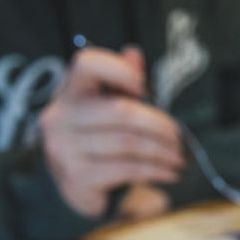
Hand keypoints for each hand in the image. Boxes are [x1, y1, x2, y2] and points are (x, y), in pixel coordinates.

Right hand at [39, 46, 183, 217]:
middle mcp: (60, 117)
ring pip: (128, 142)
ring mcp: (64, 148)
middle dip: (159, 125)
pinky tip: (169, 173)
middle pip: (121, 111)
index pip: (87, 64)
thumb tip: (134, 53)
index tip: (145, 87)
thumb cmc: (102, 138)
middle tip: (179, 138)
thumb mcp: (112, 106)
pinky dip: (154, 170)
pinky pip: (126, 168)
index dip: (119, 69)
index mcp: (69, 91)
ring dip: (162, 151)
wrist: (82, 186)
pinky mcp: (76, 178)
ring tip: (179, 158)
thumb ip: (123, 81)